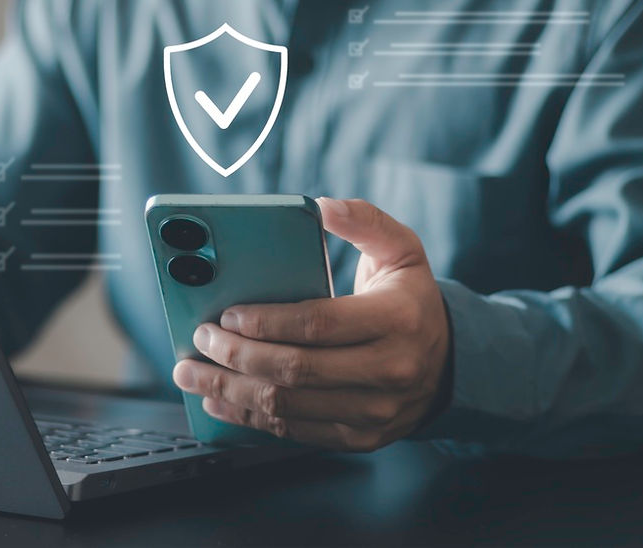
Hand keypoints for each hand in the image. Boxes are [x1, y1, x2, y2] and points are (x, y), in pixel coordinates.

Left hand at [172, 197, 450, 450]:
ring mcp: (375, 411)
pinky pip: (296, 431)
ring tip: (193, 374)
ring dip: (231, 391)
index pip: (318, 324)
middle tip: (200, 340)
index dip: (266, 322)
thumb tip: (321, 205)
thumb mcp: (402, 250)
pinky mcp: (359, 437)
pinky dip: (252, 417)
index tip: (227, 315)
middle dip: (236, 356)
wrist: (449, 365)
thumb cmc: (410, 300)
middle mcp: (389, 370)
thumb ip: (364, 220)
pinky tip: (221, 401)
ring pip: (288, 406)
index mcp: (397, 319)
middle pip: (295, 369)